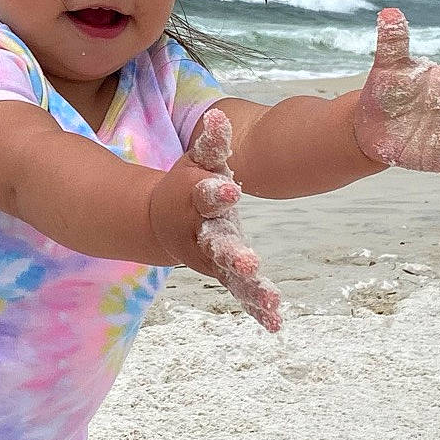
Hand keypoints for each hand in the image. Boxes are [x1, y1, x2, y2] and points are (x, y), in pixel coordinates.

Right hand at [152, 108, 282, 331]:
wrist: (163, 221)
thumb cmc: (187, 184)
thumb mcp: (197, 161)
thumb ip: (211, 143)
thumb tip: (219, 116)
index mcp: (194, 202)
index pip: (204, 196)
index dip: (216, 194)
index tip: (232, 190)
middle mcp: (202, 234)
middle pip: (218, 245)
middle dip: (233, 255)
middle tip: (250, 264)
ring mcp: (212, 258)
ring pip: (232, 276)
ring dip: (251, 289)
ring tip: (273, 301)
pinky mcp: (224, 274)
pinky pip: (242, 294)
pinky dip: (257, 309)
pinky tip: (276, 324)